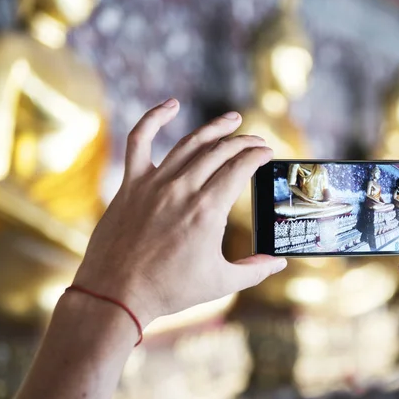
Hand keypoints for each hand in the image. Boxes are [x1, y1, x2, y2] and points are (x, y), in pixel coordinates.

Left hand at [75, 99, 286, 325]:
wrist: (117, 293)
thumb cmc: (170, 290)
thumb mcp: (221, 283)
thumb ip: (255, 270)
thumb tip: (280, 263)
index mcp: (208, 211)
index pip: (241, 168)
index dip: (258, 156)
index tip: (268, 152)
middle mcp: (182, 189)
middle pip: (221, 151)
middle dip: (245, 142)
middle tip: (257, 141)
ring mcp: (154, 183)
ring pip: (190, 143)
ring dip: (215, 128)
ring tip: (232, 120)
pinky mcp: (131, 184)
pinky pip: (140, 140)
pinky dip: (154, 118)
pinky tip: (171, 105)